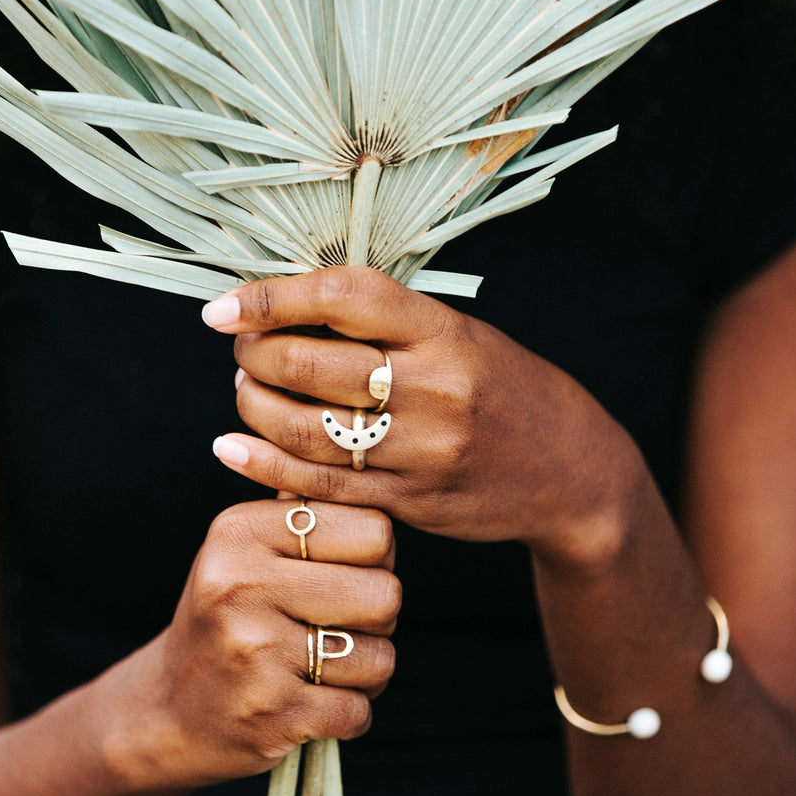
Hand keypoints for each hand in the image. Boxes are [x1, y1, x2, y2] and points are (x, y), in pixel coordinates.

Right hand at [111, 498, 398, 790]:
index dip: (377, 558)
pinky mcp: (271, 713)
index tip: (346, 572)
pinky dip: (350, 714)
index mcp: (242, 532)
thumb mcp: (243, 549)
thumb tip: (353, 452)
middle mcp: (241, 584)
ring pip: (380, 657)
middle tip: (341, 625)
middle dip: (377, 619)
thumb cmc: (227, 618)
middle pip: (385, 594)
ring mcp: (255, 652)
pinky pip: (360, 711)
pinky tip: (313, 704)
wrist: (167, 710)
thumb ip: (298, 505)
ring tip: (324, 666)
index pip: (373, 530)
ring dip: (365, 670)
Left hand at [203, 266, 636, 558]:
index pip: (344, 296)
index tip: (224, 307)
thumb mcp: (463, 337)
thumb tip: (292, 307)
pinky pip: (323, 484)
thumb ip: (388, 324)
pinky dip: (265, 464)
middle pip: (311, 365)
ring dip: (254, 406)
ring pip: (306, 428)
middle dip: (255, 355)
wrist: (572, 472)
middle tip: (242, 351)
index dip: (273, 297)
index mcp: (446, 332)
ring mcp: (423, 449)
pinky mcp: (412, 499)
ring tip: (243, 392)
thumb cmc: (507, 390)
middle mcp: (434, 387)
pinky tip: (233, 447)